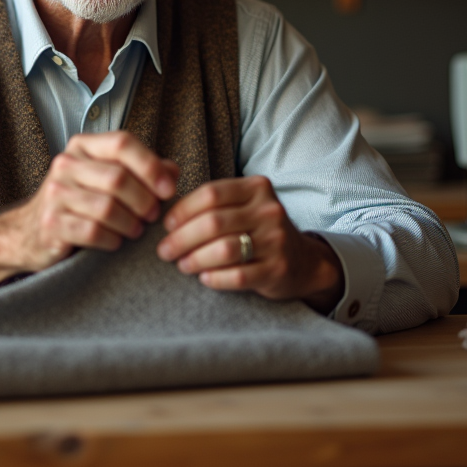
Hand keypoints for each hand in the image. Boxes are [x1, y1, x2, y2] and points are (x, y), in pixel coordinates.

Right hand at [0, 131, 178, 290]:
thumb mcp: (107, 180)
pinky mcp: (51, 223)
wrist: (30, 233)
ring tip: (135, 230)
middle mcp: (66, 164)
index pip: (123, 142)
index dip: (151, 166)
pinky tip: (115, 242)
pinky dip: (112, 240)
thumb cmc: (79, 204)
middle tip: (153, 216)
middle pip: (118, 178)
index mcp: (83, 147)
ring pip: (107, 207)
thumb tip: (172, 171)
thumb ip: (142, 172)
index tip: (169, 190)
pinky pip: (93, 231)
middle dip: (144, 201)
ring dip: (130, 223)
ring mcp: (55, 193)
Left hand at [156, 176, 344, 312]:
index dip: (182, 210)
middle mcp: (269, 210)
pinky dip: (215, 278)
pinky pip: (238, 276)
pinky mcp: (278, 269)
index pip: (210, 194)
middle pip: (213, 223)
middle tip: (165, 251)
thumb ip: (213, 201)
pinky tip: (204, 278)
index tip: (167, 225)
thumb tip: (163, 209)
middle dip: (181, 239)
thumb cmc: (258, 230)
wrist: (302, 261)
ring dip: (195, 259)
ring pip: (224, 250)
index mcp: (257, 187)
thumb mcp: (244, 206)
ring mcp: (276, 240)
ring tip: (182, 265)